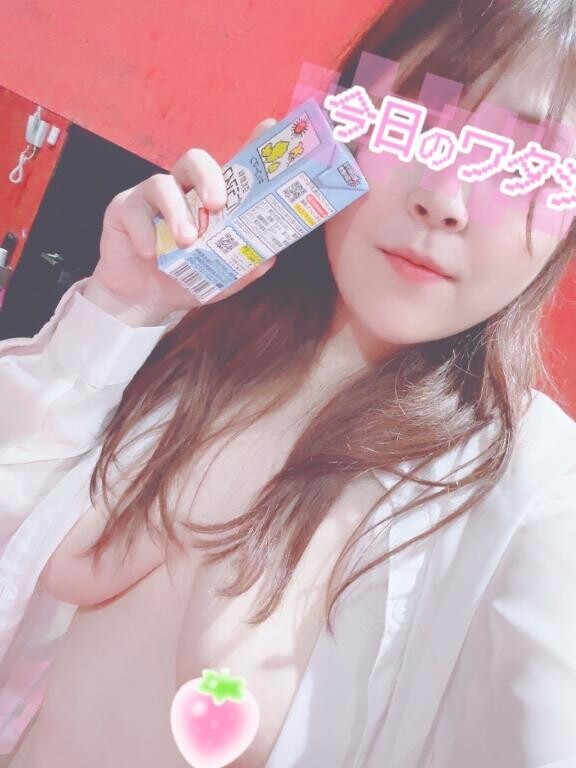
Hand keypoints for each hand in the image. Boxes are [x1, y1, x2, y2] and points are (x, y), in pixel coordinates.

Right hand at [91, 117, 278, 319]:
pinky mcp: (124, 208)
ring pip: (162, 183)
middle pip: (195, 160)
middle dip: (209, 177)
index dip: (250, 144)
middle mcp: (182, 189)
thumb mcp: (218, 280)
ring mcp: (151, 197)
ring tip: (186, 242)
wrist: (142, 302)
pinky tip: (150, 253)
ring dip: (177, 214)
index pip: (232, 166)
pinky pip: (134, 209)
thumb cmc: (182, 280)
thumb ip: (243, 269)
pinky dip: (145, 232)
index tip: (268, 127)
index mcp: (209, 200)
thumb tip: (269, 257)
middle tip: (217, 205)